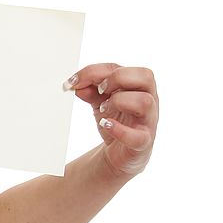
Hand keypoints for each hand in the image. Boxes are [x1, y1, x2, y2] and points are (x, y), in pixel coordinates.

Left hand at [64, 63, 158, 177]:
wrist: (118, 153)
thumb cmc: (115, 121)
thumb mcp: (100, 102)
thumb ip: (90, 91)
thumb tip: (77, 84)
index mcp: (138, 86)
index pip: (121, 68)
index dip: (95, 71)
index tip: (74, 80)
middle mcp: (148, 100)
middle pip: (145, 76)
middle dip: (117, 78)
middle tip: (99, 90)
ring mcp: (148, 121)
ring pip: (144, 102)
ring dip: (119, 101)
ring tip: (103, 109)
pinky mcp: (143, 142)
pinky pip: (138, 136)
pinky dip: (119, 130)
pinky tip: (105, 125)